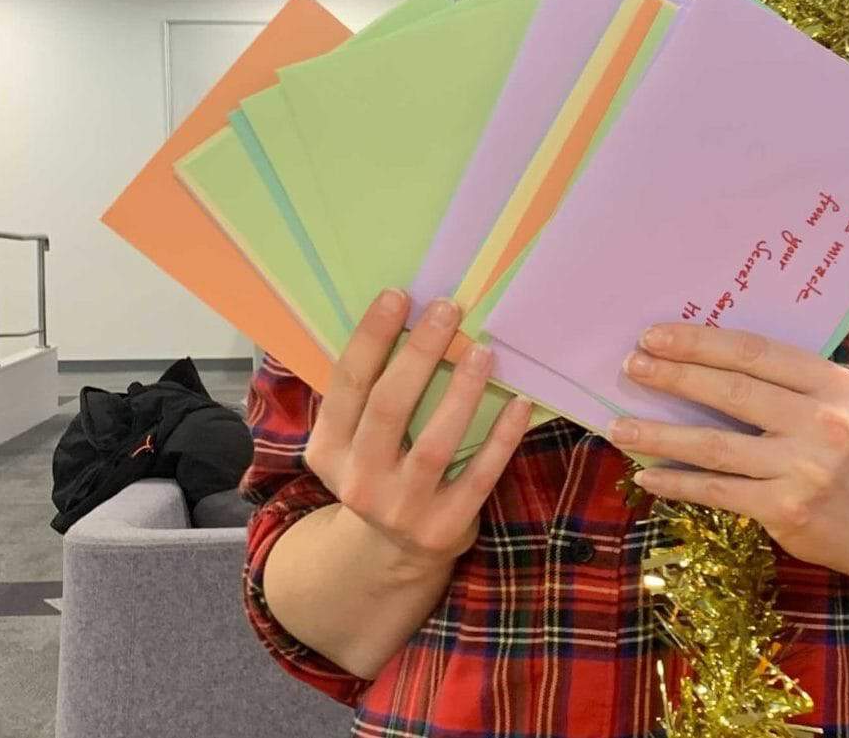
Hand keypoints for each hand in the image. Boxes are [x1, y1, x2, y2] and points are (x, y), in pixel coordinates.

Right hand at [304, 289, 533, 576]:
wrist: (391, 554)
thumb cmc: (379, 469)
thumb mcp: (353, 440)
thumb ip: (369, 393)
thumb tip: (406, 316)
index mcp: (329, 449)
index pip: (348, 384)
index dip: (371, 337)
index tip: (398, 295)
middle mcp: (359, 481)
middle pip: (389, 407)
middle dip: (418, 353)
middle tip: (448, 308)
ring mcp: (402, 509)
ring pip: (434, 445)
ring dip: (461, 392)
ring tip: (483, 350)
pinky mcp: (443, 527)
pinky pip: (479, 477)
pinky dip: (501, 439)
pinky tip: (519, 403)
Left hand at [609, 324, 848, 579]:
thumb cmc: (834, 447)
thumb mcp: (825, 400)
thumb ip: (777, 379)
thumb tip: (691, 354)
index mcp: (829, 382)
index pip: (753, 351)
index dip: (698, 342)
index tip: (653, 337)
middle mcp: (820, 421)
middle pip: (731, 392)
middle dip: (673, 377)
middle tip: (631, 367)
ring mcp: (803, 469)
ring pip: (715, 446)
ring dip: (660, 434)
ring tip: (620, 426)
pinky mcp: (786, 510)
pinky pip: (717, 490)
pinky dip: (677, 481)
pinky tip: (647, 473)